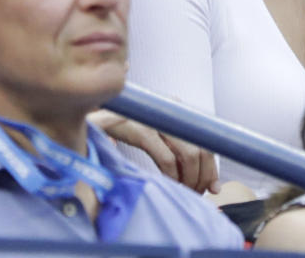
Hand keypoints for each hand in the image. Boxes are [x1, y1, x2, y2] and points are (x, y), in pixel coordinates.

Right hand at [89, 109, 220, 193]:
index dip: (212, 167)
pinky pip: (167, 158)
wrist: (90, 115)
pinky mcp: (142, 131)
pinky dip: (173, 175)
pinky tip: (170, 184)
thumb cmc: (126, 127)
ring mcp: (158, 122)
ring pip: (189, 154)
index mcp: (179, 111)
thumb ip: (177, 150)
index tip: (213, 187)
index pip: (207, 140)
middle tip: (198, 193)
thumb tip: (205, 180)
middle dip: (204, 176)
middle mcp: (173, 112)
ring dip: (190, 179)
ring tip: (185, 191)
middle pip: (203, 148)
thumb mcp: (155, 133)